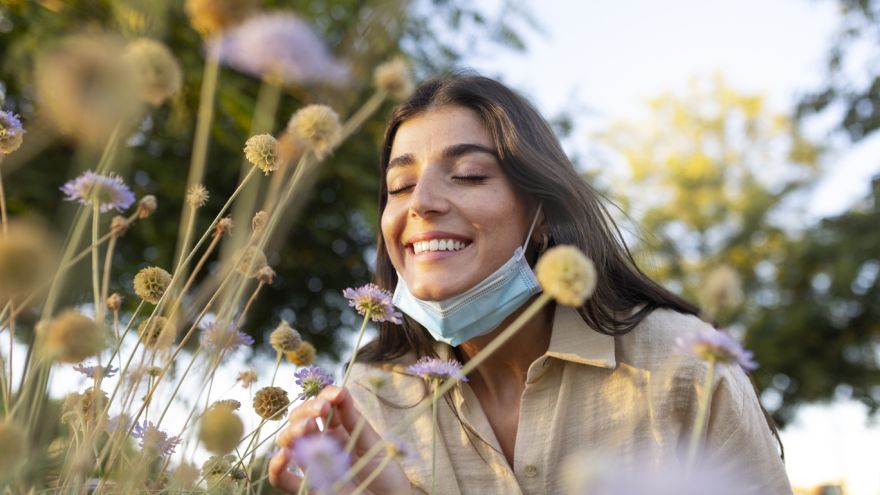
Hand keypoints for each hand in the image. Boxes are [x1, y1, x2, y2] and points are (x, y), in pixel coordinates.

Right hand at [268, 385, 410, 493]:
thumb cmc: (384, 473)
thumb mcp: (372, 443)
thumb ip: (354, 420)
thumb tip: (339, 391)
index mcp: (338, 429)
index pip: (321, 406)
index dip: (324, 396)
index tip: (335, 395)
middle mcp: (321, 444)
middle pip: (301, 420)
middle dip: (307, 409)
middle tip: (322, 409)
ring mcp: (313, 464)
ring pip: (289, 443)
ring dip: (292, 430)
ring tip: (307, 427)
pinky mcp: (308, 487)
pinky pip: (282, 478)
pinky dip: (276, 466)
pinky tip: (284, 455)